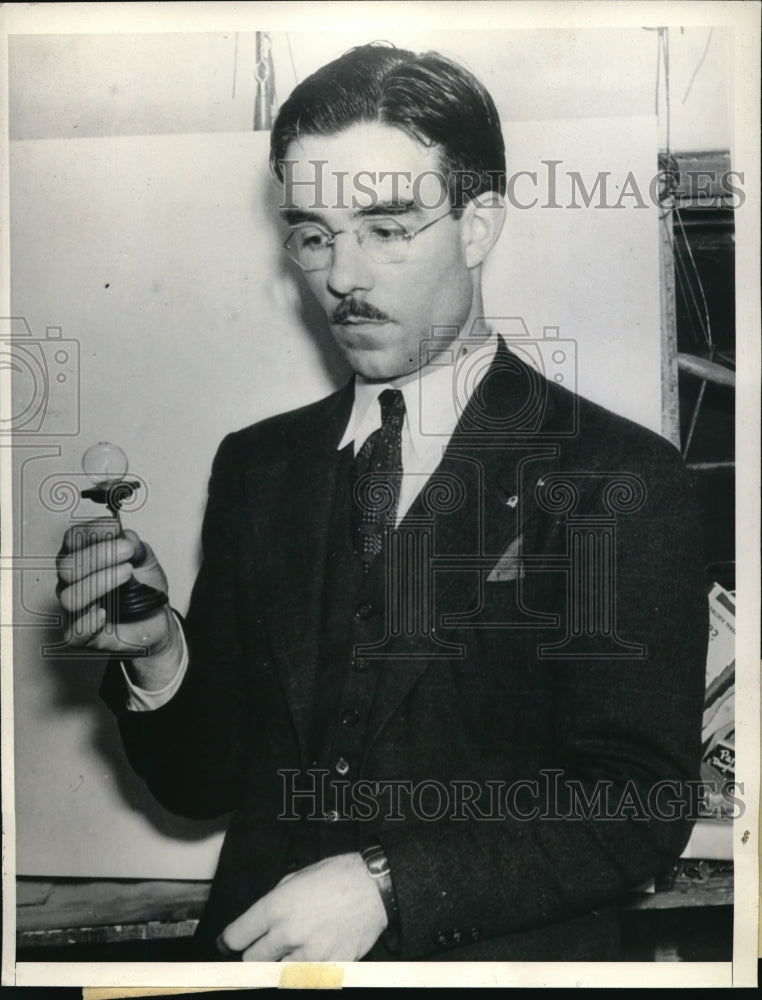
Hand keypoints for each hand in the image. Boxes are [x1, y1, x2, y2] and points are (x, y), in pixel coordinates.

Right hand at [56, 520, 182, 688]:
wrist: (157, 618)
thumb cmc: (145, 586)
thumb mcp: (146, 560)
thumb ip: (135, 547)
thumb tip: (126, 537)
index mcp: (83, 556)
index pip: (73, 539)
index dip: (91, 531)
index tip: (116, 529)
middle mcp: (73, 581)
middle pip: (66, 566)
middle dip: (99, 556)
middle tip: (128, 554)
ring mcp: (76, 607)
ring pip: (69, 597)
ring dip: (99, 583)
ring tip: (127, 576)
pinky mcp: (82, 634)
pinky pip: (74, 631)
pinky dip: (89, 621)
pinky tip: (105, 613)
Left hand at [217, 853, 387, 961]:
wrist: (376, 887)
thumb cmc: (339, 876)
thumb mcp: (297, 877)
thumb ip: (274, 901)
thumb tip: (258, 921)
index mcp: (277, 906)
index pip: (236, 937)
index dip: (229, 941)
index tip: (229, 944)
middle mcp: (289, 933)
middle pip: (252, 960)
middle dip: (256, 952)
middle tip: (266, 944)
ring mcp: (309, 954)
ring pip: (276, 973)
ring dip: (282, 962)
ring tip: (296, 946)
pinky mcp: (329, 968)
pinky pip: (305, 977)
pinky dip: (305, 969)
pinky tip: (315, 951)